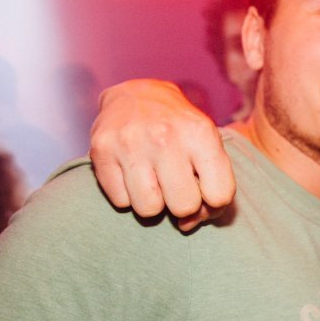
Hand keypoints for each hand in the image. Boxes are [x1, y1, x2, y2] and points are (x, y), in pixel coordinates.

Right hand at [89, 79, 234, 231]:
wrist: (137, 95)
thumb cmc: (181, 130)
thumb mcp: (209, 145)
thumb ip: (213, 187)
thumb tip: (187, 225)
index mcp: (200, 133)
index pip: (219, 195)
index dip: (214, 203)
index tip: (205, 191)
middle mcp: (165, 136)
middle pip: (184, 206)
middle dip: (183, 204)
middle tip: (176, 185)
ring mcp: (130, 143)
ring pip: (149, 210)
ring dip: (153, 202)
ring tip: (154, 180)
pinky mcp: (101, 151)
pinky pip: (120, 202)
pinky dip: (128, 195)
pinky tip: (132, 173)